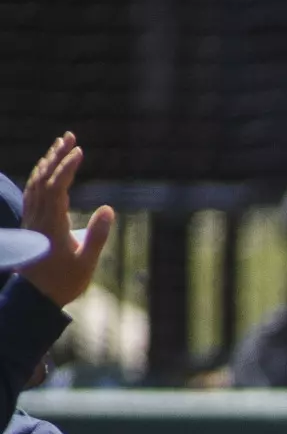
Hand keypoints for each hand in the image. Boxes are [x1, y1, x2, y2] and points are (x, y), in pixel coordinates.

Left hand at [17, 134, 115, 311]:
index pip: (57, 187)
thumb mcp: (87, 262)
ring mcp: (32, 218)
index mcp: (52, 224)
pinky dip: (39, 176)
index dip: (66, 167)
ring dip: (46, 162)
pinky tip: (45, 171)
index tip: (79, 151)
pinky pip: (31, 192)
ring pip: (34, 183)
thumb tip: (109, 209)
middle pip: (43, 178)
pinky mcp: (30, 222)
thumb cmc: (64, 281)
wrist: (36, 296)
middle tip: (70, 137)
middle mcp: (38, 216)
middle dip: (56, 155)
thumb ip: (97, 235)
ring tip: (59, 146)